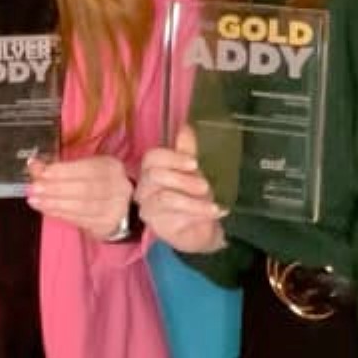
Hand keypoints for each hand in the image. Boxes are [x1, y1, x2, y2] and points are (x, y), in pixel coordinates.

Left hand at [26, 154, 132, 239]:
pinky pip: (80, 220)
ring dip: (55, 204)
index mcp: (111, 167)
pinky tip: (46, 209)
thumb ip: (58, 167)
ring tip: (35, 201)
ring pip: (82, 208)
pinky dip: (60, 214)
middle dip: (56, 189)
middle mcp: (118, 188)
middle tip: (34, 189)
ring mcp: (114, 209)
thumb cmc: (95, 182)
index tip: (43, 172)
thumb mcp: (81, 168)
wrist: (117, 206)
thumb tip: (34, 165)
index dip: (64, 171)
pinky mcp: (106, 225)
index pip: (88, 169)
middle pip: (85, 190)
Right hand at [135, 125, 226, 252]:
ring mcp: (147, 206)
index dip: (172, 157)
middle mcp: (144, 186)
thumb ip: (187, 151)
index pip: (152, 157)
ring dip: (193, 200)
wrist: (201, 230)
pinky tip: (214, 212)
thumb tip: (185, 127)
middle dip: (184, 179)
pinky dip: (197, 211)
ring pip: (165, 196)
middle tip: (205, 186)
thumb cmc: (194, 197)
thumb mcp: (194, 172)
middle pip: (155, 175)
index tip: (194, 163)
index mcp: (151, 169)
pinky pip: (174, 215)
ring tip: (213, 204)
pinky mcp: (155, 224)